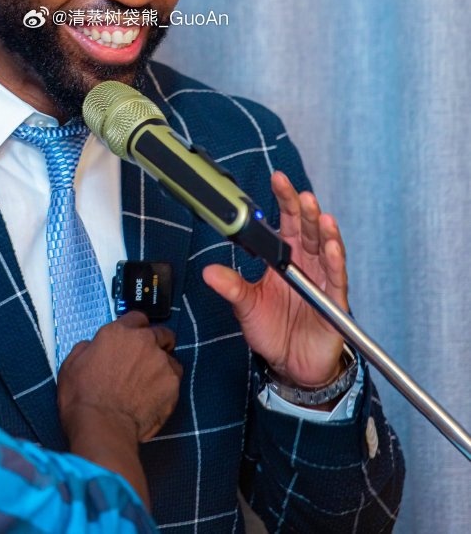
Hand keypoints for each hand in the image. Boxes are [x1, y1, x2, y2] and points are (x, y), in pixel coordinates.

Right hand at [57, 312, 181, 506]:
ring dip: (163, 366)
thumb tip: (93, 347)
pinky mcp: (172, 383)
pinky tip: (155, 397)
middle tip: (147, 360)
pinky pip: (175, 379)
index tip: (134, 339)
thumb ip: (88, 347)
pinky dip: (168, 386)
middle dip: (157, 343)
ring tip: (151, 384)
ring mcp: (161, 361)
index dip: (136, 328)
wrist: (102, 426)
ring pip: (171, 357)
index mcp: (119, 332)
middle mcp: (144, 341)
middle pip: (161, 333)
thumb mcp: (72, 364)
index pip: (137, 317)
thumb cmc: (83, 398)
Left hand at [203, 171, 346, 387]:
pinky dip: (335, 263)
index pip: (286, 221)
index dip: (284, 199)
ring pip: (326, 248)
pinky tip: (332, 248)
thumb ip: (232, 287)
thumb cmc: (272, 331)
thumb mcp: (246, 306)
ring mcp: (322, 280)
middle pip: (308, 229)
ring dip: (324, 231)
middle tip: (300, 194)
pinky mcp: (334, 302)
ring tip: (319, 215)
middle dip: (305, 210)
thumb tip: (208, 272)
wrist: (291, 367)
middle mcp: (306, 263)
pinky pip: (336, 279)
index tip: (277, 178)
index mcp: (285, 257)